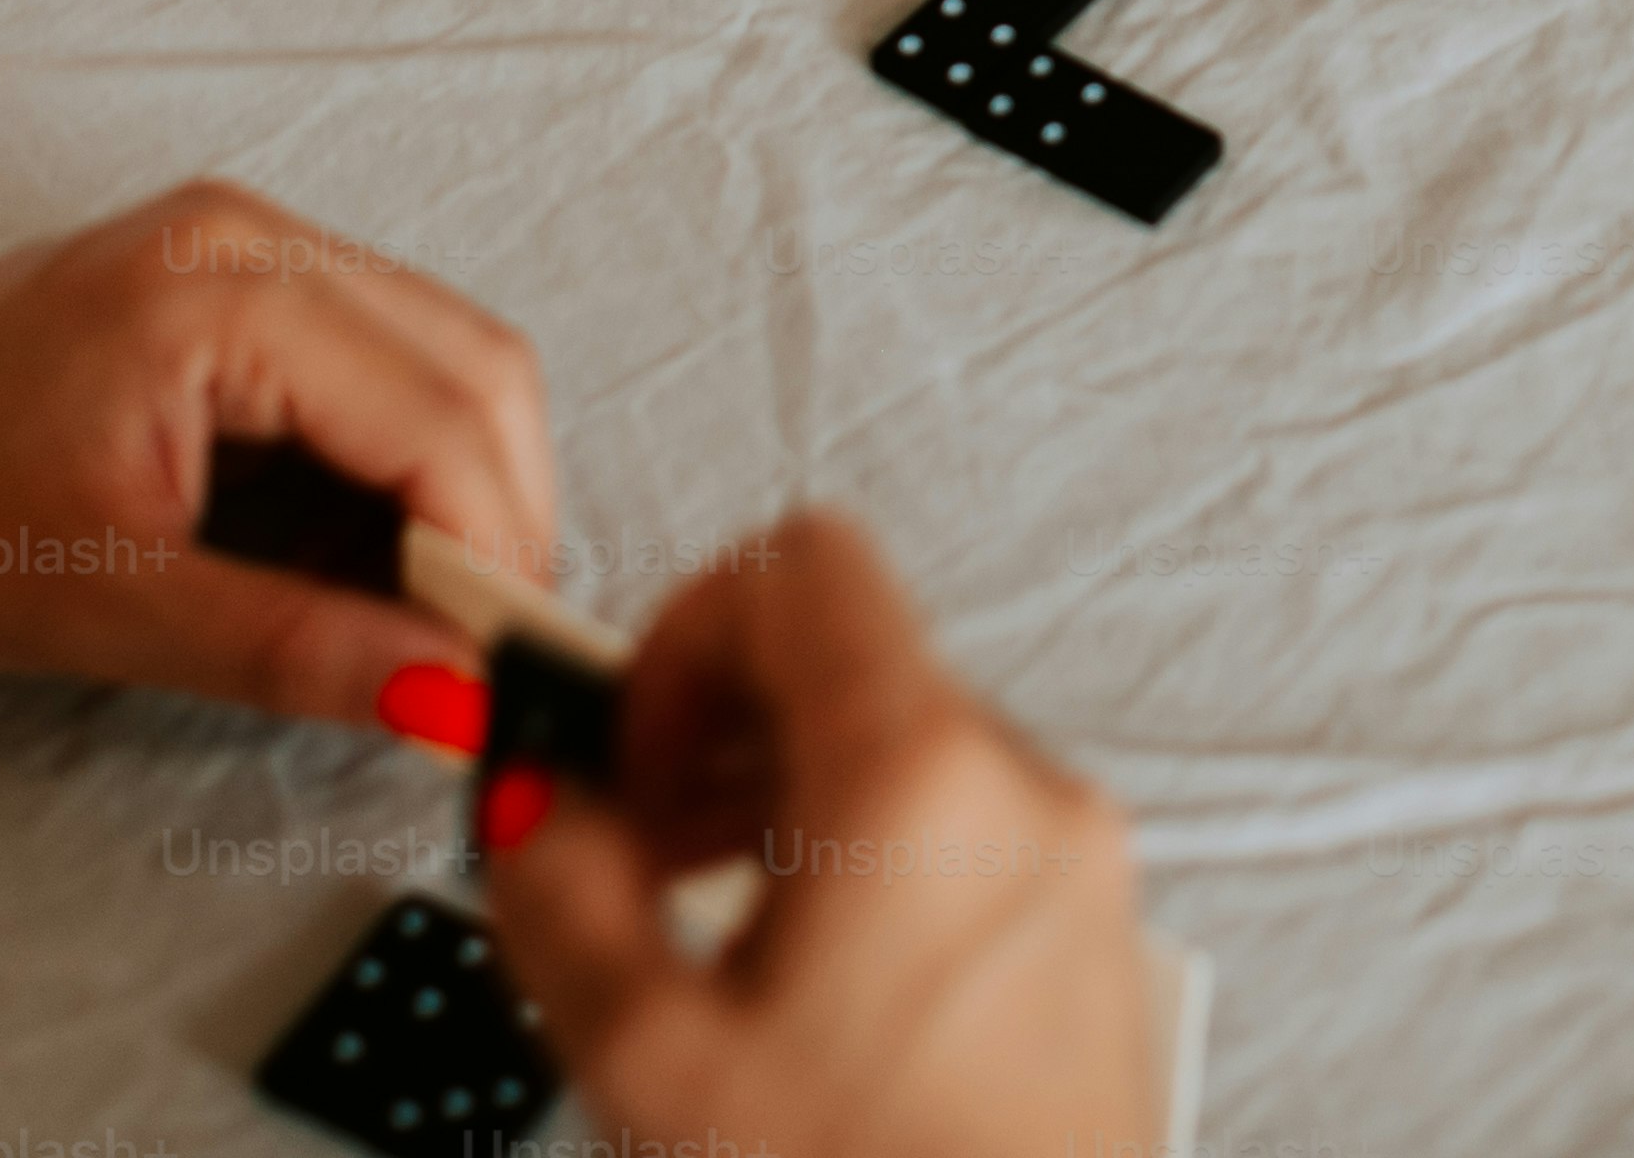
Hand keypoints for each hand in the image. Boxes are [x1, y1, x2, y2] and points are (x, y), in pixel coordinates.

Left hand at [0, 180, 561, 738]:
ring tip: (418, 615)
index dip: (498, 552)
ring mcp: (245, 242)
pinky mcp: (230, 276)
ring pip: (443, 356)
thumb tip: (449, 699)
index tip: (511, 673)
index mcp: (224, 289)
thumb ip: (294, 645)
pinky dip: (402, 456)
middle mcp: (254, 234)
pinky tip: (362, 550)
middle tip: (478, 655)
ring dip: (459, 487)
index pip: (446, 415)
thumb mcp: (104, 605)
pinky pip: (380, 353)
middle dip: (500, 516)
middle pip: (476, 366)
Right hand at [492, 511, 1162, 1157]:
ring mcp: (1079, 867)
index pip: (803, 567)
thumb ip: (559, 900)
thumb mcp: (648, 1065)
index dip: (684, 630)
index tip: (623, 747)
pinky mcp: (1094, 942)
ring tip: (698, 934)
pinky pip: (966, 835)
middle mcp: (1026, 794)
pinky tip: (798, 989)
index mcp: (922, 778)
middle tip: (629, 849)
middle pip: (852, 657)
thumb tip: (538, 812)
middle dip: (718, 729)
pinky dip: (867, 861)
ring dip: (784, 800)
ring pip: (908, 747)